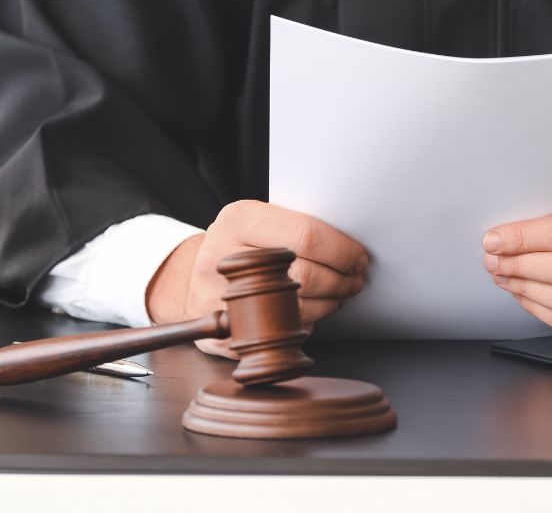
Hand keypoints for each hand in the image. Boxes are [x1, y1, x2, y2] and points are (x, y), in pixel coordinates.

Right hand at [146, 200, 367, 356]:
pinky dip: (309, 321)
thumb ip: (296, 228)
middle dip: (341, 279)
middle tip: (357, 278)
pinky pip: (280, 332)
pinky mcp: (224, 332)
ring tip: (343, 292)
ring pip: (296, 306)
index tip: (359, 257)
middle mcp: (225, 256)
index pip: (306, 236)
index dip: (341, 250)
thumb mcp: (259, 222)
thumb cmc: (240, 246)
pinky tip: (318, 309)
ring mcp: (220, 298)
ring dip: (331, 302)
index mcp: (239, 219)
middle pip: (304, 274)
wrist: (192, 279)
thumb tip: (351, 245)